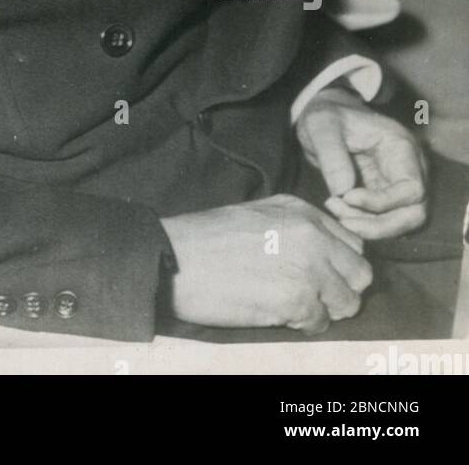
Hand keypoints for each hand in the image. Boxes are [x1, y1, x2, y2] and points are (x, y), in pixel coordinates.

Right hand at [161, 194, 371, 333]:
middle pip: (360, 274)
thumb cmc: (209, 238)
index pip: (352, 244)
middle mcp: (313, 236)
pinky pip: (321, 323)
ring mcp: (309, 269)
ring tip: (295, 306)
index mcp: (303, 212)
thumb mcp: (260, 214)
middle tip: (315, 296)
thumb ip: (299, 227)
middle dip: (342, 288)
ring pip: (349, 302)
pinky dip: (304, 324)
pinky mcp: (298, 301)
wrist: (177, 259)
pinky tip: (278, 313)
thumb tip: (325, 253)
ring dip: (326, 309)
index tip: (322, 275)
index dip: (339, 265)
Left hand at [296, 87, 427, 240]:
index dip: (383, 202)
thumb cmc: (328, 116)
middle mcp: (409, 169)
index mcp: (402, 147)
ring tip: (334, 208)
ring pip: (400, 223)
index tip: (347, 197)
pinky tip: (338, 210)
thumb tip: (344, 193)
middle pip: (414, 214)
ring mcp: (398, 185)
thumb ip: (332, 156)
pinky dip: (362, 224)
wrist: (326, 118)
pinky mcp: (385, 197)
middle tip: (342, 219)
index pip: (412, 189)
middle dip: (379, 225)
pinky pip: (384, 221)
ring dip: (368, 227)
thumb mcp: (322, 126)